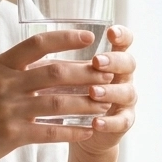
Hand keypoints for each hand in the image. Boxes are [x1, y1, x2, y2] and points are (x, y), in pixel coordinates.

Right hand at [0, 29, 114, 161]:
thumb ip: (15, 72)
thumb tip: (49, 62)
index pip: (37, 43)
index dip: (65, 38)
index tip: (89, 36)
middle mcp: (4, 84)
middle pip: (55, 72)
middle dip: (86, 73)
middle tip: (109, 74)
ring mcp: (8, 109)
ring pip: (58, 102)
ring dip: (86, 103)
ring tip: (106, 105)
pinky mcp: (11, 135)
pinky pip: (50, 131)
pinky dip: (72, 131)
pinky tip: (87, 132)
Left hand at [72, 25, 136, 161]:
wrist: (83, 130)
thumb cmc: (70, 96)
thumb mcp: (63, 77)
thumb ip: (59, 64)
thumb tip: (33, 49)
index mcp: (111, 60)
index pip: (124, 40)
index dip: (121, 34)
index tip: (110, 31)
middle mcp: (122, 76)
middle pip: (129, 63)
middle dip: (113, 61)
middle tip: (96, 62)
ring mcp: (125, 100)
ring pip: (127, 92)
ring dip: (110, 91)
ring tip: (93, 92)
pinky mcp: (123, 122)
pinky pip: (122, 122)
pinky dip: (109, 123)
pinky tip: (95, 123)